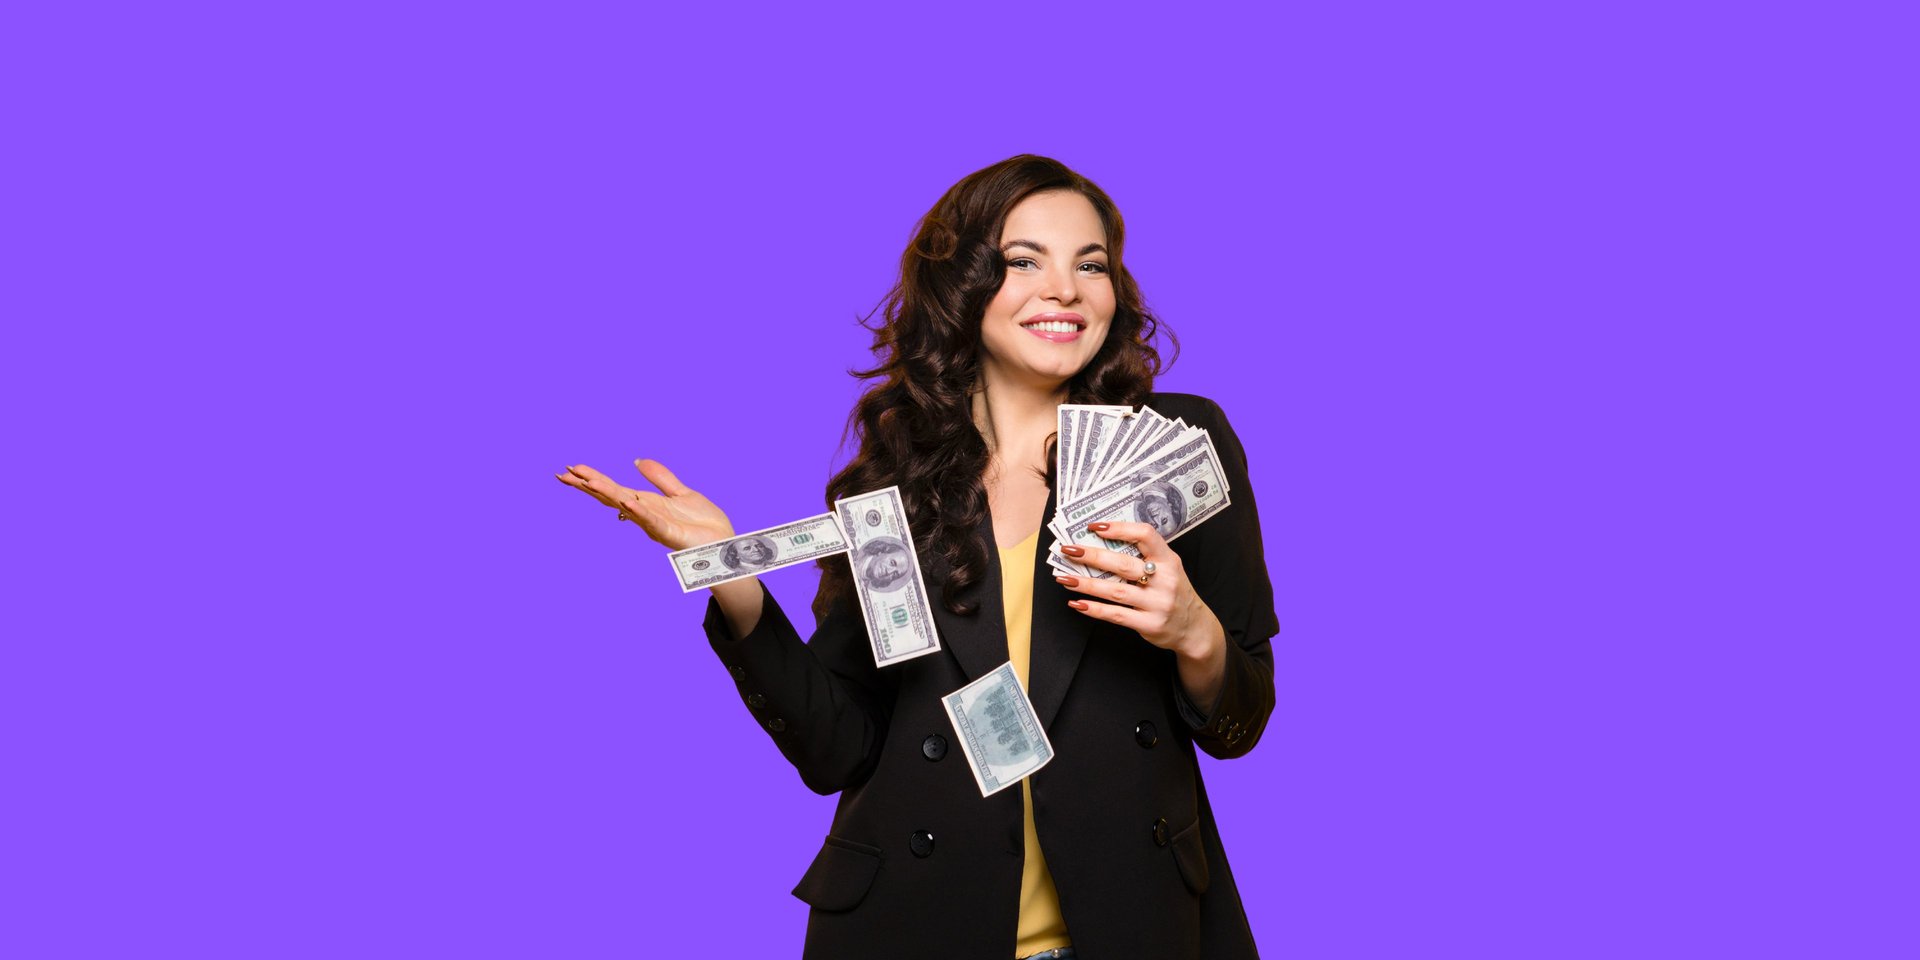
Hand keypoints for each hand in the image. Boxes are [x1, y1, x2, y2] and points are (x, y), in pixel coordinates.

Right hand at [554, 459, 734, 551]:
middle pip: (611, 496)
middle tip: (563, 474)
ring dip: (606, 493)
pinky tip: (625, 500)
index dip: (593, 478)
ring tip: (587, 481)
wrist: (724, 543)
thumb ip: (659, 477)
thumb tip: (636, 460)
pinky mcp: (669, 533)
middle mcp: (644, 514)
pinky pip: (650, 521)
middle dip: (588, 485)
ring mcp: (654, 524)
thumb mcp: (680, 492)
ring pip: (625, 506)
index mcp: (646, 503)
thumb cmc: (703, 523)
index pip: (613, 488)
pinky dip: (637, 510)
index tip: (572, 467)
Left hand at [1055, 521, 1222, 661]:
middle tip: (1068, 550)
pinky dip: (1095, 609)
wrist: (1194, 627)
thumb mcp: (1168, 569)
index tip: (1094, 526)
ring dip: (1086, 584)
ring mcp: (1158, 603)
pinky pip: (1117, 615)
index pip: (1145, 535)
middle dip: (1092, 556)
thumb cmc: (1173, 592)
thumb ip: (1144, 557)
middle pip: (1123, 564)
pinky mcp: (1150, 624)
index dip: (1119, 528)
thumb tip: (1102, 544)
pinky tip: (1077, 603)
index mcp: (1169, 559)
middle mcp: (1165, 579)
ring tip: (1064, 578)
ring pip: (1116, 590)